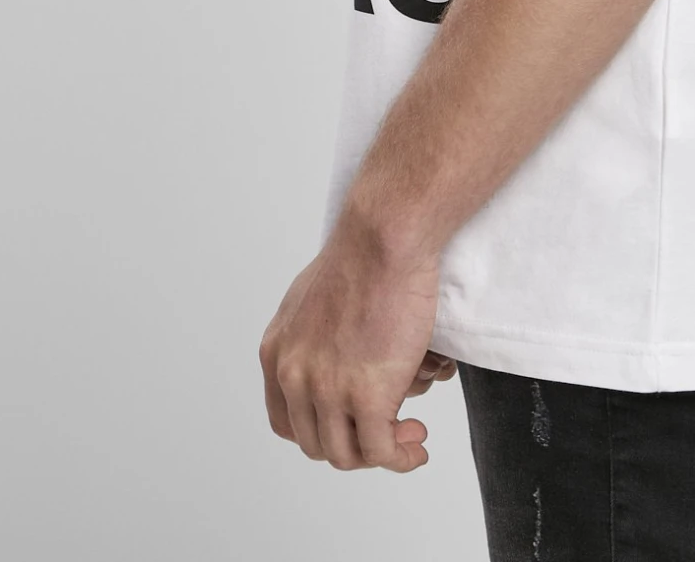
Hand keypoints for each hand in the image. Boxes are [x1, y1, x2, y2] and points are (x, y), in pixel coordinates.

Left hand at [258, 209, 446, 471]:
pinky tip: (416, 444)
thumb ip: (309, 334)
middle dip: (354, 444)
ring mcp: (327, 390)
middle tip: (388, 430)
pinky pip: (380, 451)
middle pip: (316, 444)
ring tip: (408, 436)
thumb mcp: (312, 297)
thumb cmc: (364, 252)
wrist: (386, 237)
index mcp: (277, 352)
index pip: (285, 422)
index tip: (350, 426)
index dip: (320, 433)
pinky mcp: (366, 396)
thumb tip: (328, 356)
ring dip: (380, 454)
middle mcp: (294, 375)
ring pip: (347, 455)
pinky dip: (400, 457)